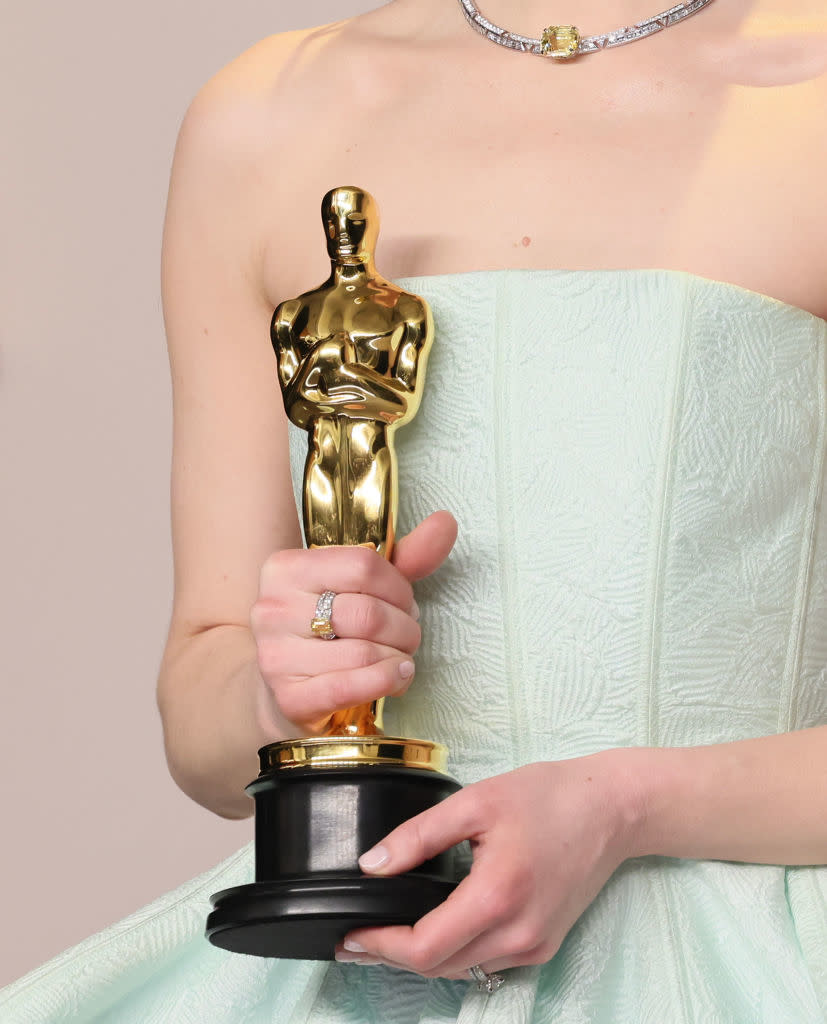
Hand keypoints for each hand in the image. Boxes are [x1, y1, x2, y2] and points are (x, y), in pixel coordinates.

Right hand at [251, 510, 456, 735]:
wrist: (288, 689)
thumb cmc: (330, 629)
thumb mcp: (362, 587)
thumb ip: (405, 557)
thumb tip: (445, 522)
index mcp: (285, 568)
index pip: (363, 566)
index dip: (399, 587)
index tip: (405, 602)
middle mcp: (273, 609)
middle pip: (368, 613)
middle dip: (405, 628)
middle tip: (408, 635)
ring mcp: (276, 655)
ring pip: (365, 653)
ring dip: (399, 658)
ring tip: (399, 658)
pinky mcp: (289, 697)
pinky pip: (351, 686)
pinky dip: (387, 681)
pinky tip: (397, 677)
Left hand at [335, 753, 643, 976]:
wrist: (613, 809)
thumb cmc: (550, 797)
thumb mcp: (475, 802)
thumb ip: (418, 836)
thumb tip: (371, 865)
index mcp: (497, 897)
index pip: (423, 948)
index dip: (379, 946)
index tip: (350, 935)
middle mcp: (518, 934)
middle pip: (438, 967)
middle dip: (391, 956)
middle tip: (356, 937)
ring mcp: (534, 945)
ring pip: (461, 970)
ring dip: (421, 958)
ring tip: (386, 934)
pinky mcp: (544, 945)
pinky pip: (486, 962)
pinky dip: (454, 953)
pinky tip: (435, 929)